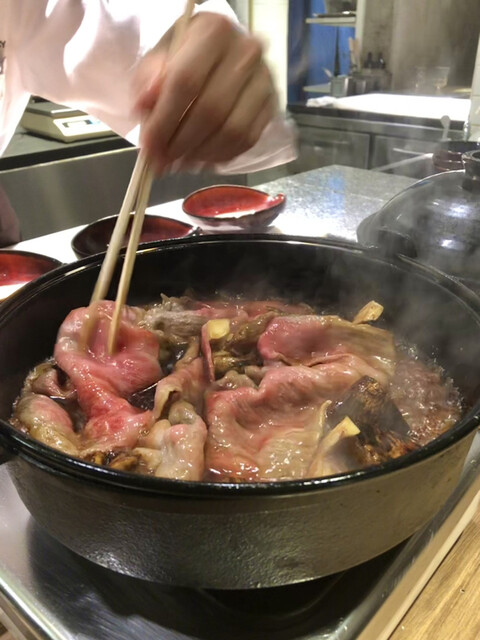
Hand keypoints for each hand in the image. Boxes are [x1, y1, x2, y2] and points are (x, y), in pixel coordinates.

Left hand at [133, 12, 276, 171]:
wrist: (219, 55)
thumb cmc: (184, 56)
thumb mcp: (159, 58)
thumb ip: (148, 79)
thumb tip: (145, 105)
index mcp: (213, 31)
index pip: (186, 82)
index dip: (165, 120)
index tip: (149, 147)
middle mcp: (246, 52)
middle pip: (211, 110)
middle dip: (182, 144)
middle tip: (162, 162)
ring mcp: (264, 80)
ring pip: (232, 131)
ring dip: (202, 154)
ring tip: (180, 163)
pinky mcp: (272, 105)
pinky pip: (247, 140)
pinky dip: (221, 156)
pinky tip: (202, 159)